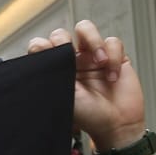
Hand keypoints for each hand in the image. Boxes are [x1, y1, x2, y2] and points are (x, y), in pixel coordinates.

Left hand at [27, 20, 145, 149]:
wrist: (116, 126)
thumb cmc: (89, 116)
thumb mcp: (62, 97)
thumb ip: (51, 76)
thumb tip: (39, 56)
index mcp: (57, 70)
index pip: (42, 47)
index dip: (42, 46)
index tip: (47, 53)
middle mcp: (73, 61)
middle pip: (61, 33)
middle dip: (64, 39)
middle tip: (71, 56)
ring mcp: (93, 56)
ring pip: (86, 28)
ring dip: (93, 41)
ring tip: (100, 61)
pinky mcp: (114, 56)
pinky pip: (113, 42)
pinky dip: (114, 56)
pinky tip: (112, 76)